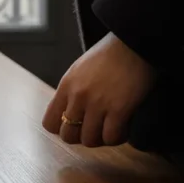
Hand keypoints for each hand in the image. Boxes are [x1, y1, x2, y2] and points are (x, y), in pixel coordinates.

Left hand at [42, 32, 156, 146]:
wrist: (133, 42)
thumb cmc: (110, 55)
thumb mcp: (80, 70)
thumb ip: (72, 91)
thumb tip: (71, 113)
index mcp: (65, 86)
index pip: (50, 123)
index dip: (63, 129)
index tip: (76, 126)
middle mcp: (77, 96)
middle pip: (68, 136)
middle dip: (82, 137)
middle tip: (96, 130)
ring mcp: (97, 103)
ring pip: (90, 140)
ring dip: (101, 139)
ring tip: (111, 129)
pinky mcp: (119, 109)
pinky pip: (111, 137)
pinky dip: (118, 138)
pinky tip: (124, 129)